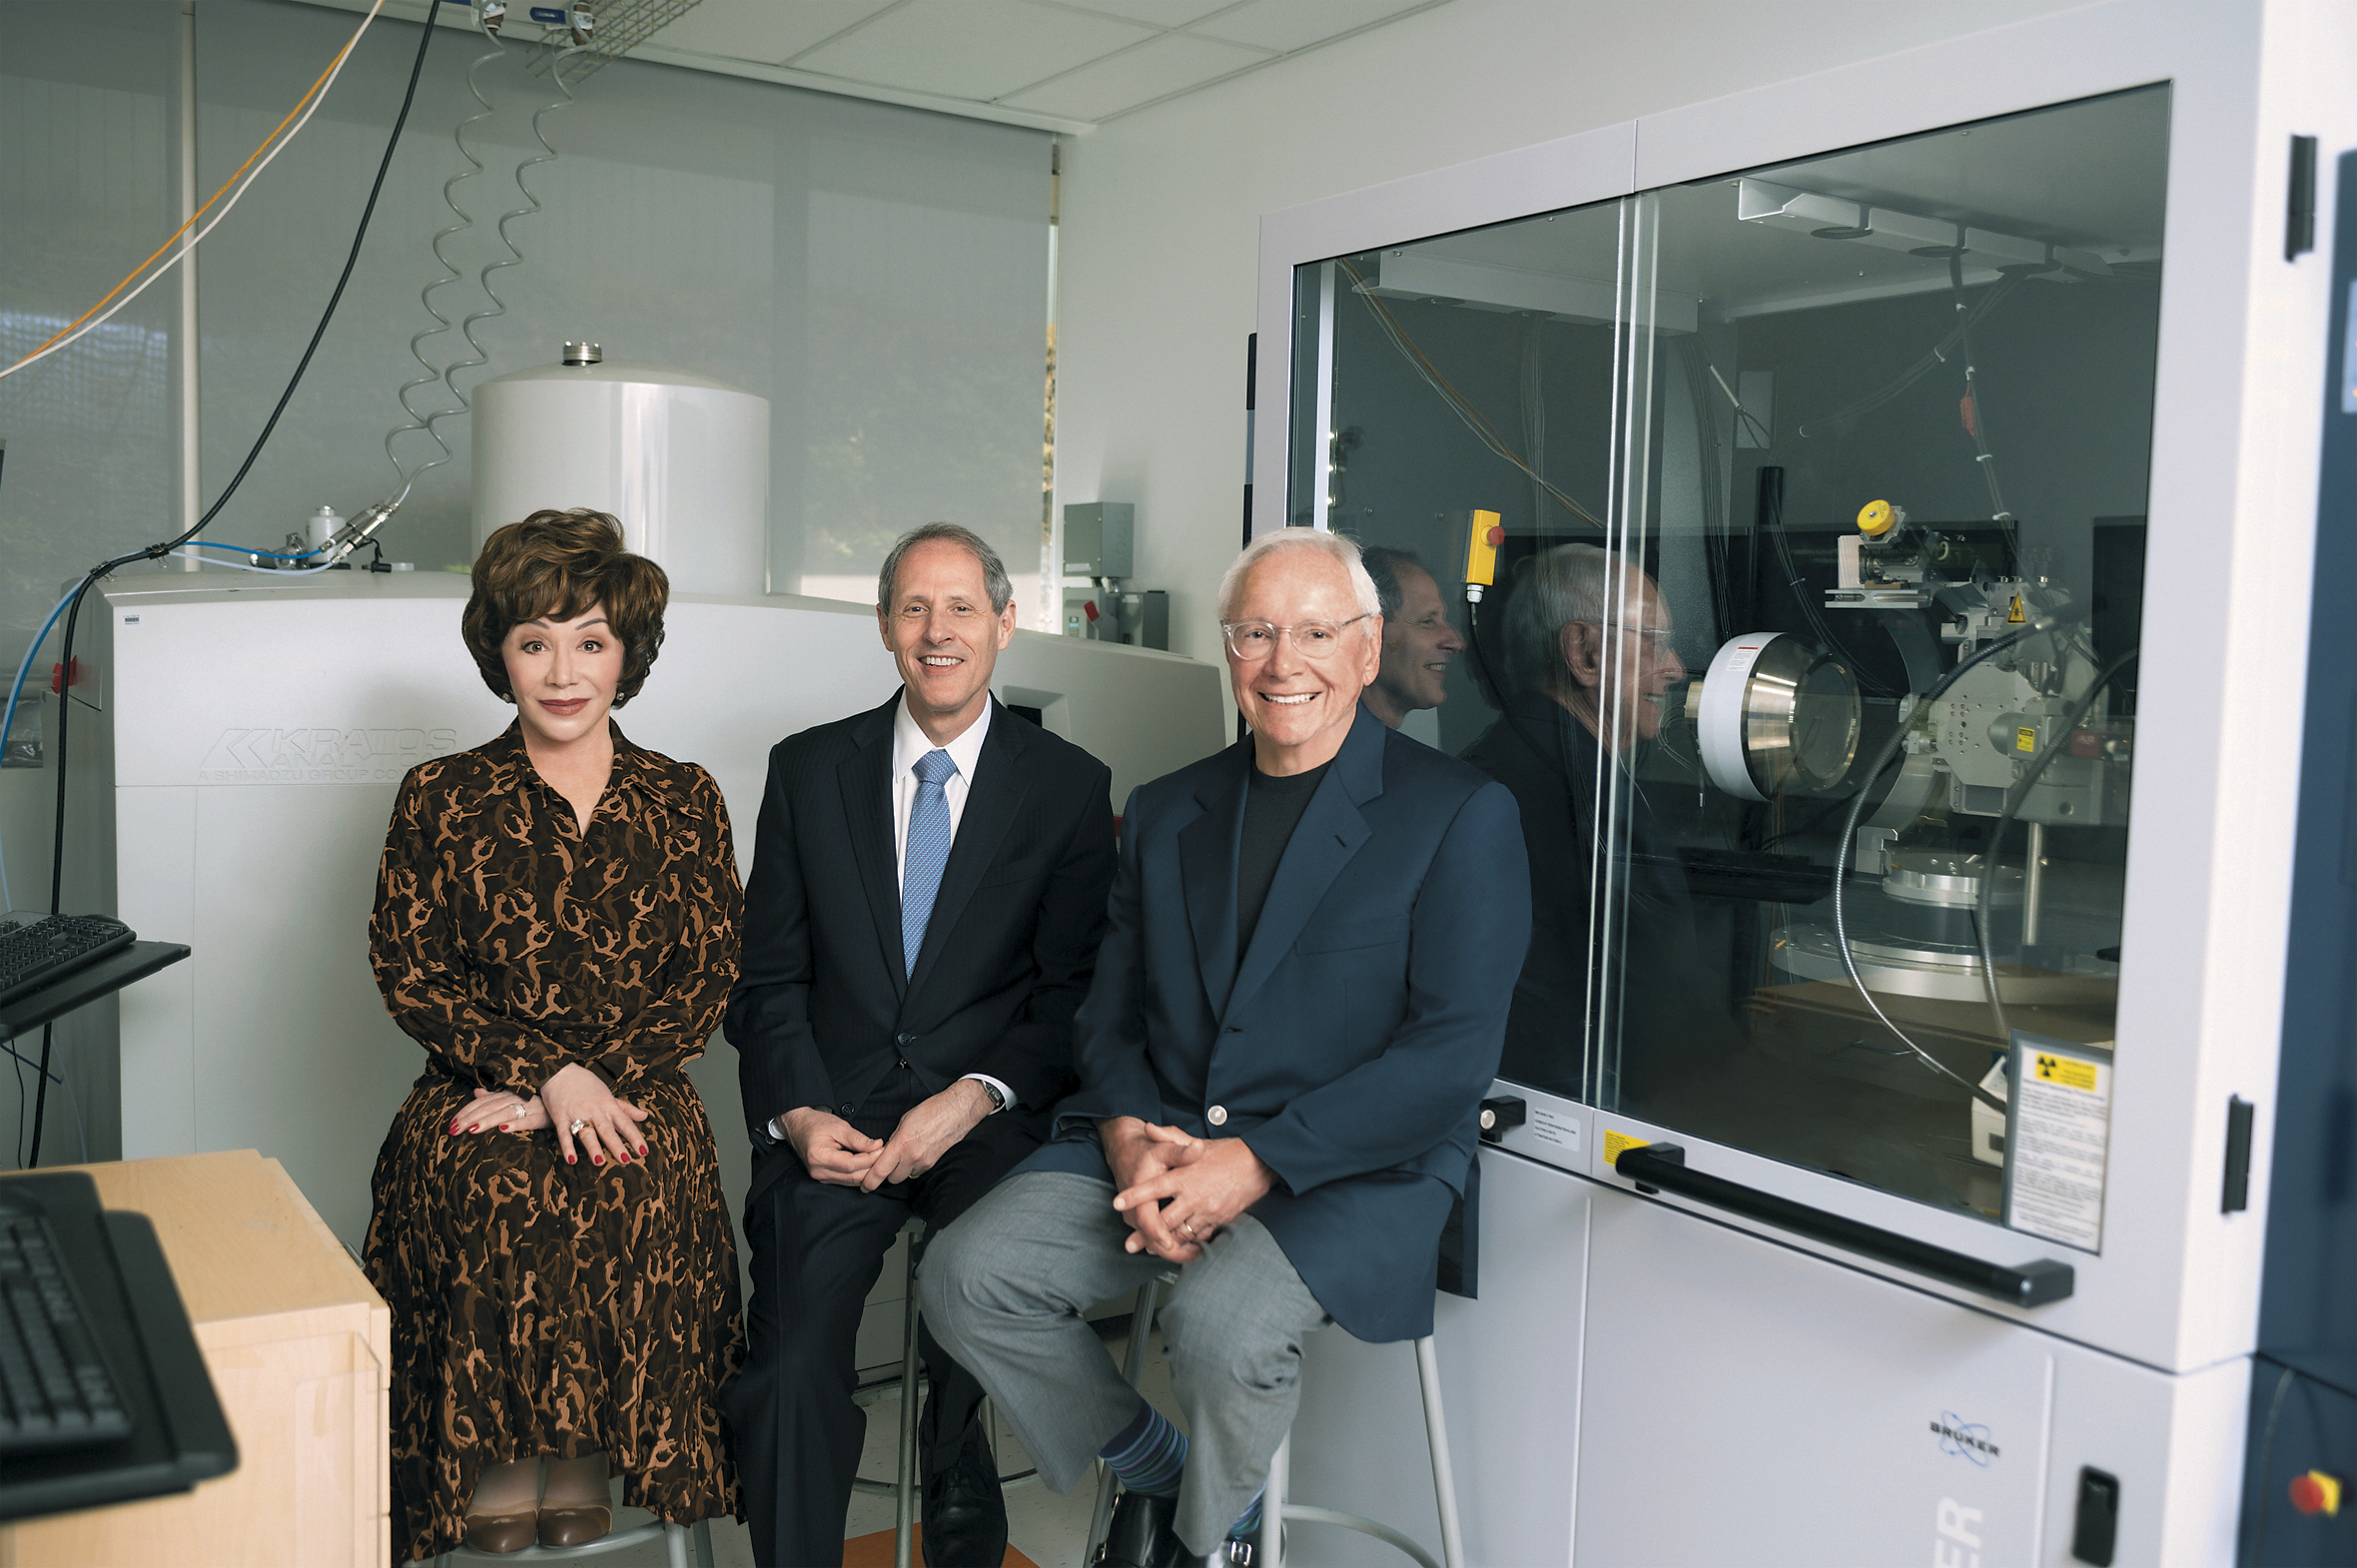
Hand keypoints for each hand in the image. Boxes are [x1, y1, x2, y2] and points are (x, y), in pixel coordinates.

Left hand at [455, 1085, 548, 1134]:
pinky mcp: (541, 1117)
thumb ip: (494, 1096)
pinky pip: (526, 1121)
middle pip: (488, 1108)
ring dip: (487, 1121)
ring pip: (503, 1113)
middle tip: (453, 1130)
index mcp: (506, 1094)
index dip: (465, 1112)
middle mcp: (515, 1098)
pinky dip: (515, 1124)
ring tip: (471, 1130)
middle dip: (469, 1118)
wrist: (563, 1101)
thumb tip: (476, 1092)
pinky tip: (503, 1129)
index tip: (451, 1124)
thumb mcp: (514, 1096)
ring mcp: (528, 1107)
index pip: (481, 1102)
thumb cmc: (536, 1101)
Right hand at [541, 1063, 651, 1167]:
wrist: (560, 1072)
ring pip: (587, 1132)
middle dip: (617, 1145)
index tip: (644, 1151)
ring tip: (600, 1162)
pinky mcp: (561, 1118)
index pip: (625, 1123)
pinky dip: (567, 1147)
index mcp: (608, 1105)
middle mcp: (595, 1111)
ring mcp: (577, 1114)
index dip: (635, 1137)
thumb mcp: (609, 1095)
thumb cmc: (587, 1085)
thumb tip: (645, 1116)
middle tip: (626, 1161)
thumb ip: (626, 1109)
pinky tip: (571, 1160)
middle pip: (607, 1130)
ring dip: (593, 1147)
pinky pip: (564, 1134)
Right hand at [781, 1107, 883, 1186]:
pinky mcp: (825, 1178)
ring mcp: (821, 1177)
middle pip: (853, 1176)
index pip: (851, 1164)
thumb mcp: (838, 1126)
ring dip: (867, 1171)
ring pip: (852, 1181)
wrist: (798, 1126)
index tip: (883, 1148)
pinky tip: (868, 1164)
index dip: (870, 1158)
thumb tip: (877, 1146)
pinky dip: (859, 1173)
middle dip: (872, 1166)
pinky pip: (847, 1180)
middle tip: (886, 1153)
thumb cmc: (816, 1124)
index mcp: (819, 1157)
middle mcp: (818, 1171)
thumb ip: (858, 1139)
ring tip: (879, 1158)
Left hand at [860, 1081, 992, 1191]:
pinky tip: (917, 1152)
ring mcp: (924, 1162)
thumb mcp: (904, 1120)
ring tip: (906, 1155)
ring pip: (906, 1176)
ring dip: (902, 1170)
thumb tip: (887, 1149)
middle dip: (888, 1173)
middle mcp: (912, 1156)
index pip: (880, 1170)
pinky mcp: (933, 1163)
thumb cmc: (931, 1111)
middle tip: (888, 1163)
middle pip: (893, 1179)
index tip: (865, 1186)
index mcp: (901, 1144)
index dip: (870, 1181)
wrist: (956, 1111)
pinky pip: (918, 1171)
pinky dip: (915, 1166)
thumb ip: (894, 1138)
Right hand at [1099, 1117, 1189, 1259]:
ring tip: (1197, 1255)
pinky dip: (1170, 1244)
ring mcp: (1136, 1217)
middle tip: (1194, 1256)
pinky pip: (1153, 1238)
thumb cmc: (1149, 1151)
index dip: (1157, 1231)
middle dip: (1171, 1250)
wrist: (1127, 1152)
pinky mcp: (1140, 1222)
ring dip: (1173, 1250)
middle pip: (1149, 1238)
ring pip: (1152, 1241)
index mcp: (1139, 1190)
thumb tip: (1198, 1148)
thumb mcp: (1165, 1148)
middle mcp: (1134, 1208)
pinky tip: (1189, 1249)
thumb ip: (1182, 1151)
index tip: (1171, 1242)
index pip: (1146, 1217)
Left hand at [1112, 1134, 1273, 1264]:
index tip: (1117, 1204)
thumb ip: (1170, 1138)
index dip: (1134, 1196)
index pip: (1153, 1188)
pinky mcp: (1219, 1220)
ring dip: (1165, 1243)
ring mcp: (1207, 1211)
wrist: (1259, 1164)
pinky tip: (1180, 1244)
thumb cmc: (1227, 1152)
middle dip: (1145, 1236)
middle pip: (1163, 1221)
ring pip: (1180, 1234)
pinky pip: (1199, 1237)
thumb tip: (1149, 1128)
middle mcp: (1193, 1196)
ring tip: (1152, 1249)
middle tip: (1131, 1244)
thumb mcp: (1196, 1142)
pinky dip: (1188, 1242)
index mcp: (1185, 1176)